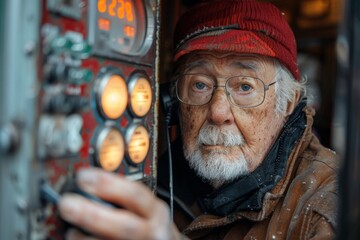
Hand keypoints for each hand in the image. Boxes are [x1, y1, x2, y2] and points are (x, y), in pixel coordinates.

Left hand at [58, 167, 180, 239]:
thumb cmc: (151, 229)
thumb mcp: (148, 210)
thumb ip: (127, 199)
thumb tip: (89, 183)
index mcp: (155, 212)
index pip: (135, 194)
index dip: (108, 184)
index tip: (84, 176)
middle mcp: (153, 232)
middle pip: (124, 225)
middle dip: (92, 214)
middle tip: (67, 204)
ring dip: (85, 238)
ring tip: (70, 231)